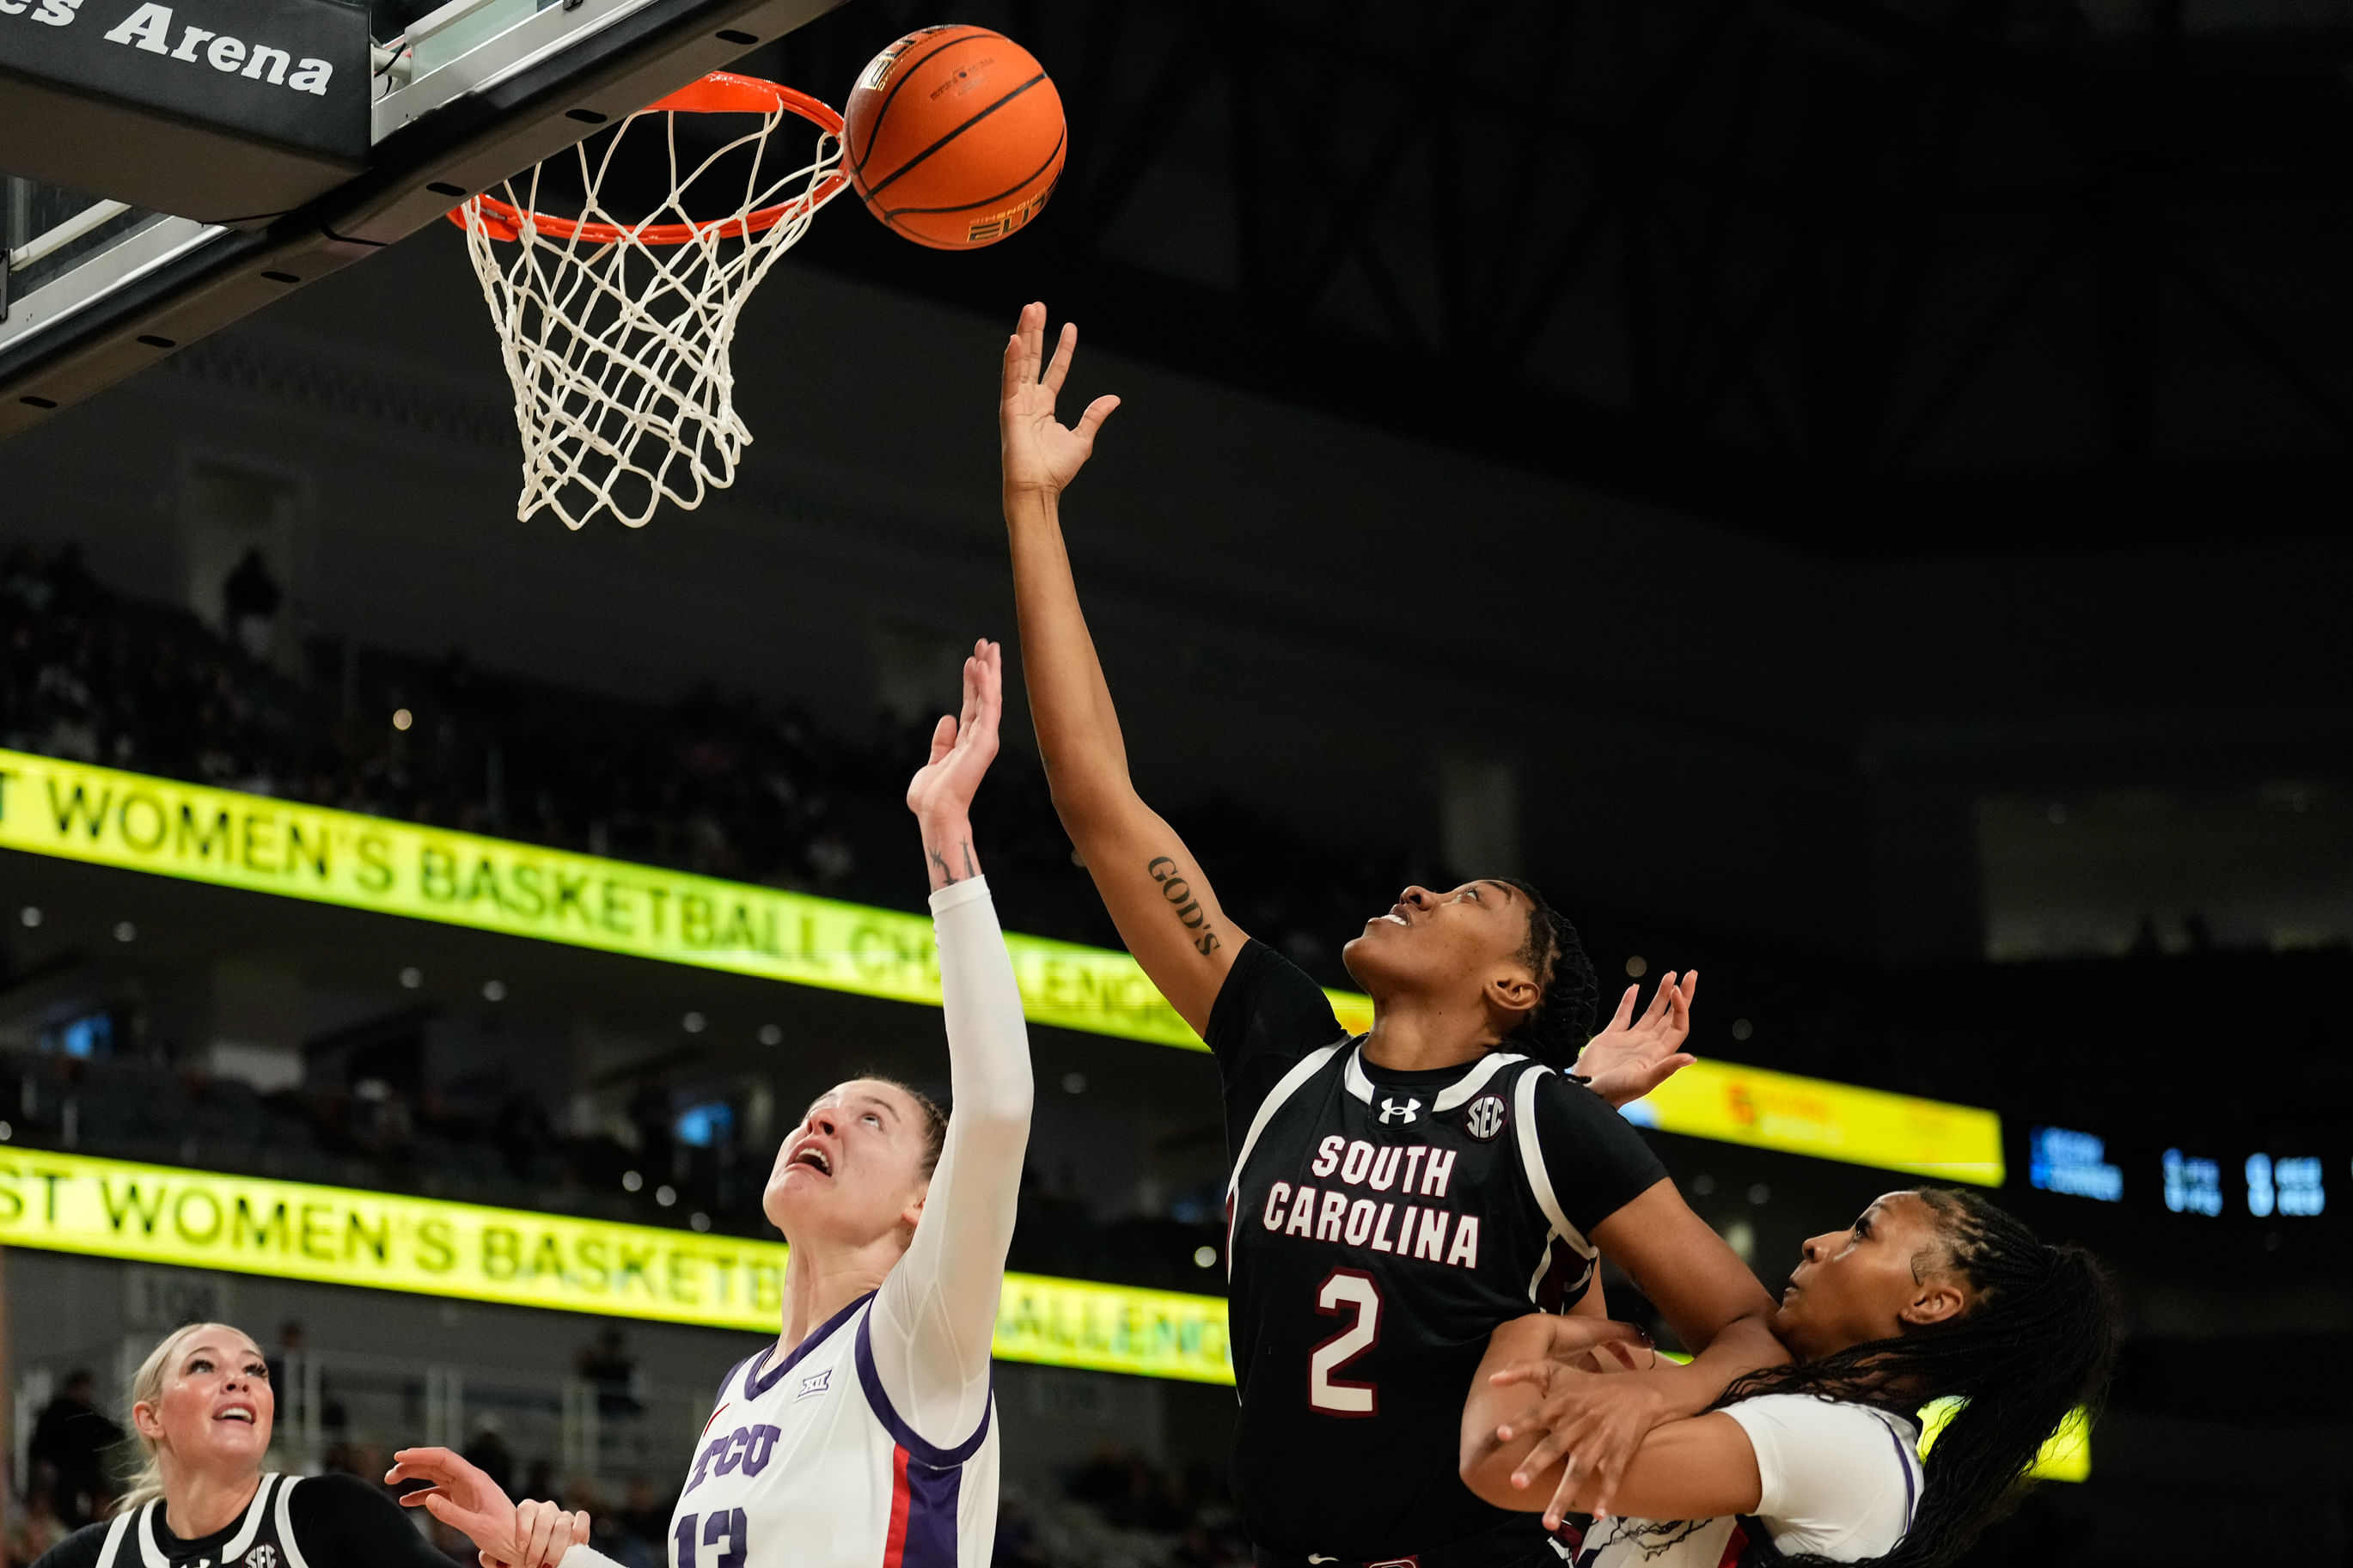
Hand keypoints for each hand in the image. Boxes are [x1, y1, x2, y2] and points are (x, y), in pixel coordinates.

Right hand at [386, 1447, 523, 1560]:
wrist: (519, 1542)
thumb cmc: (504, 1534)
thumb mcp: (477, 1526)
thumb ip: (452, 1514)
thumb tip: (428, 1499)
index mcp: (475, 1479)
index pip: (444, 1458)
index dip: (421, 1454)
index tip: (399, 1456)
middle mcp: (470, 1480)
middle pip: (437, 1464)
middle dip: (412, 1465)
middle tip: (390, 1474)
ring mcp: (466, 1489)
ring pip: (435, 1476)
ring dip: (414, 1476)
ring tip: (392, 1482)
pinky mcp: (463, 1501)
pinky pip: (438, 1492)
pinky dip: (421, 1494)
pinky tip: (407, 1501)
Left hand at [478, 1499, 590, 1567]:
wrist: (539, 1560)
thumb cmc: (519, 1557)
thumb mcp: (501, 1555)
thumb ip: (490, 1555)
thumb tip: (485, 1556)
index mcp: (527, 1510)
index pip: (526, 1509)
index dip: (524, 1530)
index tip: (520, 1549)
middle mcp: (546, 1509)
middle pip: (546, 1520)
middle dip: (539, 1546)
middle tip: (532, 1564)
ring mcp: (563, 1514)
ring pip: (564, 1524)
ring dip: (556, 1547)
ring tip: (550, 1563)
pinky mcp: (578, 1521)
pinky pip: (582, 1518)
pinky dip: (579, 1531)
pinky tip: (573, 1546)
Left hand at [907, 640, 1002, 888]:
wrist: (935, 812)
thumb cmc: (931, 795)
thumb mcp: (933, 761)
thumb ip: (941, 741)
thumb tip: (947, 718)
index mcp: (968, 742)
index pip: (973, 705)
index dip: (973, 681)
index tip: (973, 658)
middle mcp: (980, 738)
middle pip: (986, 696)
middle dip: (987, 669)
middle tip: (987, 643)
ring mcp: (985, 739)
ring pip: (990, 697)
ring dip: (989, 671)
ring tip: (988, 647)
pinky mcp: (985, 741)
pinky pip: (988, 707)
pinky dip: (986, 686)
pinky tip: (982, 666)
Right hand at [1000, 301, 1118, 496]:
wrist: (1039, 489)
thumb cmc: (1056, 470)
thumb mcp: (1082, 439)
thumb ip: (1094, 416)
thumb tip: (1113, 399)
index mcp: (1044, 406)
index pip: (1055, 370)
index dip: (1063, 349)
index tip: (1070, 327)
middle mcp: (1029, 400)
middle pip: (1033, 358)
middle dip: (1036, 331)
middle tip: (1038, 306)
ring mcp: (1018, 403)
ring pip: (1021, 362)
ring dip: (1025, 335)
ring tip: (1029, 310)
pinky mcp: (1009, 410)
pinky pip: (1010, 380)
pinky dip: (1012, 361)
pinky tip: (1015, 340)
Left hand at [1488, 1360, 1673, 1527]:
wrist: (1639, 1393)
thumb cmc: (1589, 1385)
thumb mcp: (1556, 1370)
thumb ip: (1522, 1370)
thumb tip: (1491, 1379)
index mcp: (1561, 1404)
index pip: (1536, 1413)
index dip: (1520, 1423)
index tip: (1501, 1434)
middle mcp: (1577, 1424)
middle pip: (1554, 1446)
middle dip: (1535, 1465)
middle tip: (1516, 1484)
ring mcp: (1598, 1441)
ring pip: (1578, 1471)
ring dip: (1564, 1496)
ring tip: (1549, 1523)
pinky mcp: (1618, 1454)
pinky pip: (1610, 1478)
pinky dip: (1606, 1496)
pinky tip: (1598, 1515)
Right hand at [1575, 971, 1697, 1108]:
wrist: (1584, 1092)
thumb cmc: (1614, 1091)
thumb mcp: (1642, 1081)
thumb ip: (1666, 1068)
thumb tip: (1691, 1058)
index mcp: (1658, 1053)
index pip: (1677, 1026)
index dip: (1681, 1007)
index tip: (1678, 989)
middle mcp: (1648, 1044)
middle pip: (1670, 1015)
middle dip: (1681, 995)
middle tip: (1691, 973)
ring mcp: (1630, 1040)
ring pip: (1651, 1012)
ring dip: (1661, 994)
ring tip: (1670, 974)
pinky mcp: (1611, 1036)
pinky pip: (1624, 1014)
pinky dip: (1629, 1001)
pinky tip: (1635, 987)